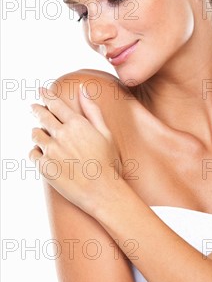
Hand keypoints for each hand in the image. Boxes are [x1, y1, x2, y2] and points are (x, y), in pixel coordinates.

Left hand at [29, 84, 123, 215]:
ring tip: (44, 135)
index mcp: (77, 124)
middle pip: (42, 116)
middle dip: (37, 109)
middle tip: (35, 107)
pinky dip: (37, 151)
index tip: (41, 91)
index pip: (55, 104)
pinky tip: (44, 153)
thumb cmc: (108, 163)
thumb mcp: (105, 133)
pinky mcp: (44, 167)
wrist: (102, 191)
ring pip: (36, 134)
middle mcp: (61, 135)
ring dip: (39, 132)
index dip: (47, 95)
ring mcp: (51, 151)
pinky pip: (33, 153)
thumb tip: (83, 90)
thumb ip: (92, 110)